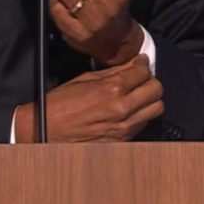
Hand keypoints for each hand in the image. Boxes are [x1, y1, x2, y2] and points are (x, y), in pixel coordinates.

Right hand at [14, 55, 163, 142]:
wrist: (47, 131)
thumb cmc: (60, 105)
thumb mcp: (85, 79)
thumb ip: (112, 72)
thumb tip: (131, 65)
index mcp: (111, 90)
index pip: (144, 72)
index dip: (143, 64)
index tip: (140, 62)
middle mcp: (122, 109)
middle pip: (156, 90)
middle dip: (150, 81)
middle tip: (141, 77)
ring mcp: (124, 128)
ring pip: (156, 109)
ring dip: (149, 99)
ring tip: (137, 94)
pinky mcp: (123, 140)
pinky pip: (143, 124)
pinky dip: (141, 115)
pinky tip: (129, 109)